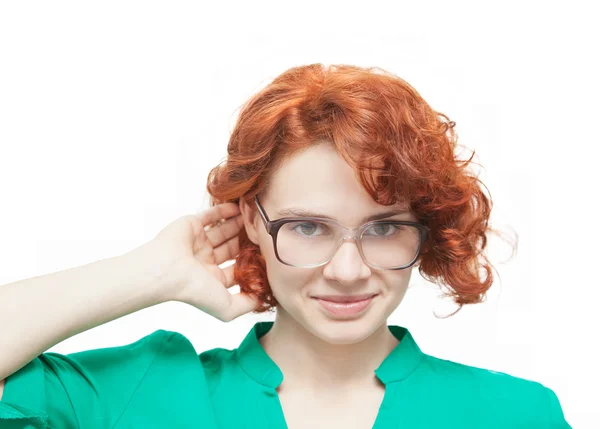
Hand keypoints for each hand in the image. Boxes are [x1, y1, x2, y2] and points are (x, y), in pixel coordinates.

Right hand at [147, 202, 261, 321]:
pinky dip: (224, 211)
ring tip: (255, 216)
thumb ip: (246, 305)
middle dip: (247, 241)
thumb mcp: (226, 307)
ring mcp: (198, 242)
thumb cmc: (194, 290)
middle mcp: (205, 261)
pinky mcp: (191, 225)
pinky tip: (238, 207)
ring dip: (238, 224)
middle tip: (264, 232)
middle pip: (231, 248)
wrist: (166, 270)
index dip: (252, 263)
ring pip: (223, 231)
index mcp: (212, 279)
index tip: (268, 255)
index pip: (236, 269)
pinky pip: (210, 215)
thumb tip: (262, 300)